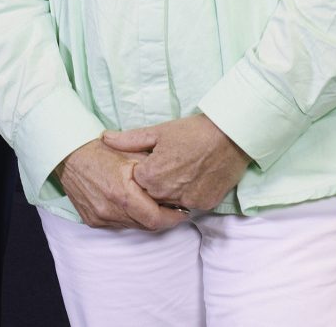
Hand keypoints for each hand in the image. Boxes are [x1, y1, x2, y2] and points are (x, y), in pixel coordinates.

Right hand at [54, 138, 189, 231]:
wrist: (68, 155)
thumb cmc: (101, 150)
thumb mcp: (131, 154)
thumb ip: (153, 172)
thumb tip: (174, 185)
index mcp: (122, 194)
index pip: (156, 219)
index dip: (173, 218)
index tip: (183, 211)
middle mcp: (110, 210)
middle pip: (146, 225)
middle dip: (162, 219)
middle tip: (173, 209)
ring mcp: (100, 218)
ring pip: (132, 226)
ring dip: (145, 218)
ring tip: (151, 204)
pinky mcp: (92, 220)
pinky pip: (117, 224)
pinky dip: (128, 217)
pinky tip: (131, 204)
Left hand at [101, 115, 248, 212]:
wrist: (231, 135)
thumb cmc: (193, 131)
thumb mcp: (158, 131)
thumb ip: (129, 140)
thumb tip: (104, 138)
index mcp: (152, 176)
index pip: (135, 182)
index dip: (141, 170)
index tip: (150, 160)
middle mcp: (168, 193)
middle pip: (151, 195)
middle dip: (154, 183)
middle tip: (167, 165)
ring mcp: (188, 201)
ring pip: (170, 202)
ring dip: (171, 191)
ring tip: (180, 170)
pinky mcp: (206, 204)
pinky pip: (190, 204)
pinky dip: (189, 195)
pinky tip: (194, 178)